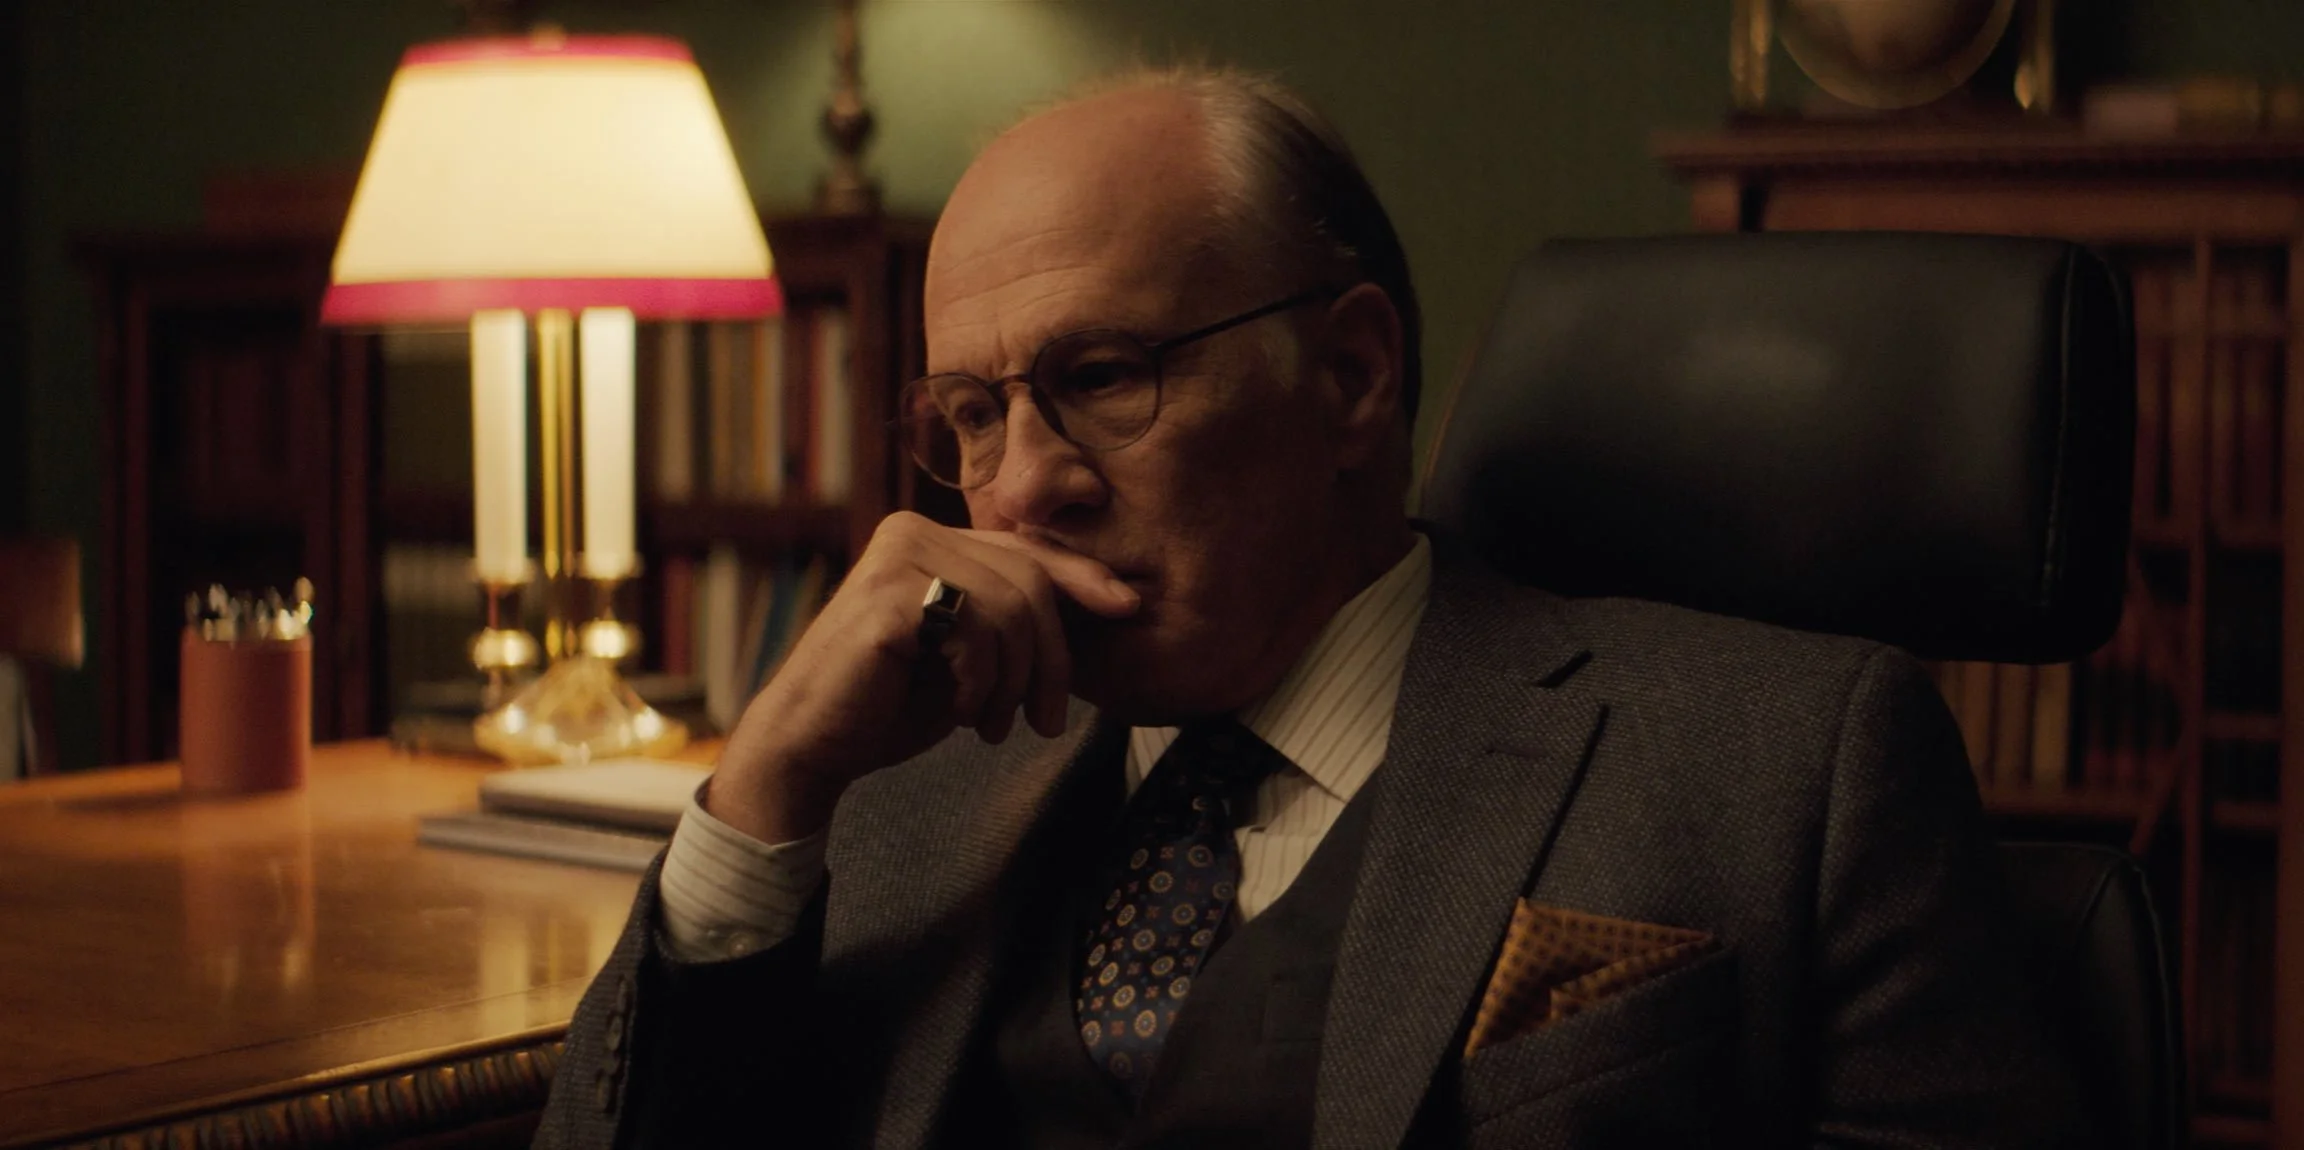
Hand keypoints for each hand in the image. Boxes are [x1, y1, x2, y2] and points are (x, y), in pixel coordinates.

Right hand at [707, 512, 1140, 842]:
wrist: (811, 744)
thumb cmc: (889, 702)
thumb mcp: (967, 654)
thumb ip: (1011, 620)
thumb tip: (1108, 598)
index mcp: (931, 537)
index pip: (1028, 551)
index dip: (1084, 578)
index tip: (1129, 608)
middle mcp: (911, 531)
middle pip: (1030, 580)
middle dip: (1050, 659)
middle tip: (1043, 721)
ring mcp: (896, 558)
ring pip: (1011, 609)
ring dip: (1013, 682)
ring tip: (991, 724)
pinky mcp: (887, 596)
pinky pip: (976, 632)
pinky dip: (980, 683)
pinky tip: (959, 712)